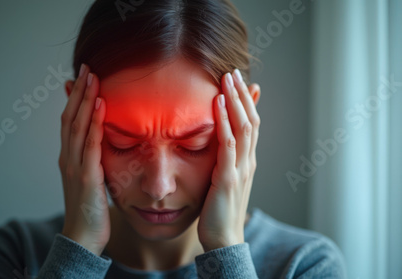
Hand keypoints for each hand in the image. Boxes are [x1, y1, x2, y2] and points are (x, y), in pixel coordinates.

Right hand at [59, 63, 109, 255]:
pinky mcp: (86, 176)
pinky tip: (100, 105)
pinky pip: (90, 144)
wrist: (83, 237)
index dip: (74, 99)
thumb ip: (93, 161)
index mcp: (69, 158)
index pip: (70, 122)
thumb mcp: (91, 180)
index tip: (82, 78)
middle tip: (87, 68)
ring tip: (92, 77)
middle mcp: (68, 158)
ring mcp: (74, 166)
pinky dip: (94, 123)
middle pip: (70, 118)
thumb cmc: (90, 211)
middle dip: (78, 91)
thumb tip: (102, 147)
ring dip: (84, 99)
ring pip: (77, 126)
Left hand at [197, 69, 260, 251]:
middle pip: (250, 120)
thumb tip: (223, 142)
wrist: (223, 238)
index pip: (250, 124)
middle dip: (241, 95)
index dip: (246, 101)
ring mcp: (240, 169)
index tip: (237, 81)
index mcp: (247, 160)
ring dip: (235, 101)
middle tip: (232, 71)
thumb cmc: (220, 209)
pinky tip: (217, 105)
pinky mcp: (227, 178)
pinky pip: (228, 145)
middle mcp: (248, 161)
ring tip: (227, 79)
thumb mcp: (224, 179)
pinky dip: (224, 122)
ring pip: (243, 127)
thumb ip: (225, 159)